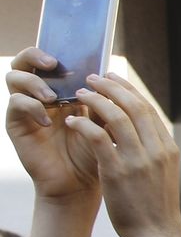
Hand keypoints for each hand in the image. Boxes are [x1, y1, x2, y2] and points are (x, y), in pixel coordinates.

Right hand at [6, 48, 100, 207]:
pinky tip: (48, 122)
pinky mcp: (16, 123)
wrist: (80, 184)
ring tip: (53, 97)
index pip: (53, 59)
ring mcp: (26, 107)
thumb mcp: (105, 125)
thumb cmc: (95, 154)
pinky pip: (15, 103)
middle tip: (53, 63)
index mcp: (63, 89)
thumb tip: (109, 78)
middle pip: (26, 60)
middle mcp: (41, 94)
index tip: (79, 59)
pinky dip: (32, 107)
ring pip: (14, 76)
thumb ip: (105, 103)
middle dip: (36, 55)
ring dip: (34, 82)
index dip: (61, 52)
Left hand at [67, 74, 180, 236]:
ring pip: (116, 116)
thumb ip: (150, 150)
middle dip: (111, 86)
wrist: (157, 234)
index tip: (112, 79)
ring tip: (79, 94)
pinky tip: (73, 121)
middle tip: (92, 77)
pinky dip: (83, 124)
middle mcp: (156, 150)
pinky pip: (98, 137)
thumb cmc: (155, 206)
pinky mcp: (118, 172)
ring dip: (95, 100)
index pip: (147, 108)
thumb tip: (134, 129)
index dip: (127, 89)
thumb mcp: (161, 172)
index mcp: (168, 148)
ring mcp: (138, 160)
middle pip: (134, 105)